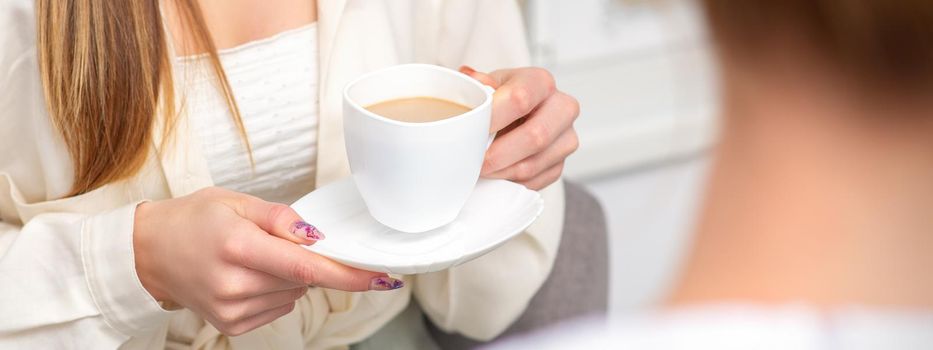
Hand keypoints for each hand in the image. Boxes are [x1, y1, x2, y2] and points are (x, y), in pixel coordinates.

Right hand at [133, 187, 403, 335]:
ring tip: (253, 256)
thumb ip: (282, 218)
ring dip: (290, 276)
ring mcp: (233, 309)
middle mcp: (235, 283)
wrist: (149, 252)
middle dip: (308, 260)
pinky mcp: (232, 325)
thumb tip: (319, 236)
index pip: (307, 267)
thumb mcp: (237, 202)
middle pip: (303, 280)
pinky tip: (249, 275)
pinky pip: (279, 307)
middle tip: (279, 240)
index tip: (382, 277)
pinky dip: (276, 291)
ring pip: (294, 294)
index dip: (349, 274)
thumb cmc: (193, 220)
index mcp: (238, 246)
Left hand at [460, 66, 579, 189]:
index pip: (521, 98)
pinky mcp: (560, 165)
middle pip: (535, 136)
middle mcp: (563, 108)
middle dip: (498, 154)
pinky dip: (508, 182)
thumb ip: (479, 84)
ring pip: (532, 164)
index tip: (471, 130)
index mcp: (542, 82)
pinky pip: (533, 181)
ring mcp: (566, 139)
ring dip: (500, 172)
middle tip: (474, 160)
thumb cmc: (501, 99)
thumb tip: (470, 77)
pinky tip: (494, 174)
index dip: (493, 118)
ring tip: (479, 169)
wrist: (516, 115)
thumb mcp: (488, 84)